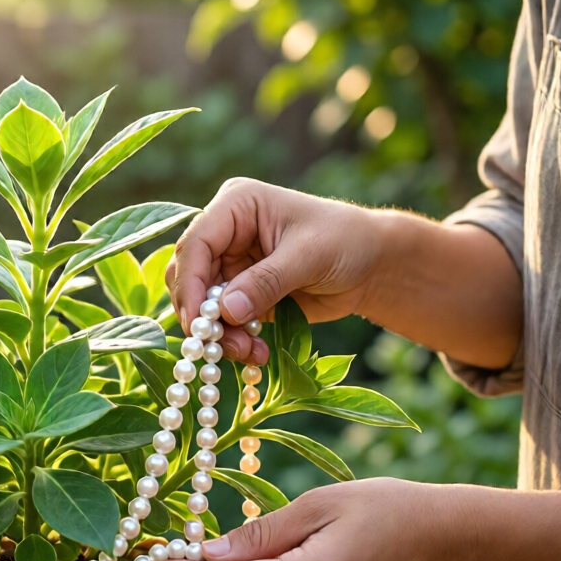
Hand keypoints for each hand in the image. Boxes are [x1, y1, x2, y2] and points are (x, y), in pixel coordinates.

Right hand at [166, 179, 384, 363]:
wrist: (370, 265)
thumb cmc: (345, 240)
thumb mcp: (308, 255)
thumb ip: (266, 281)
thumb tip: (225, 310)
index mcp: (236, 206)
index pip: (195, 244)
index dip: (190, 284)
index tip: (199, 322)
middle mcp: (225, 235)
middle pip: (189, 279)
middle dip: (202, 317)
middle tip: (220, 347)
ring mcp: (230, 267)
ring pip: (202, 308)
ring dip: (220, 336)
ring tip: (249, 353)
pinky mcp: (240, 296)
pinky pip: (222, 324)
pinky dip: (234, 342)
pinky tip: (256, 354)